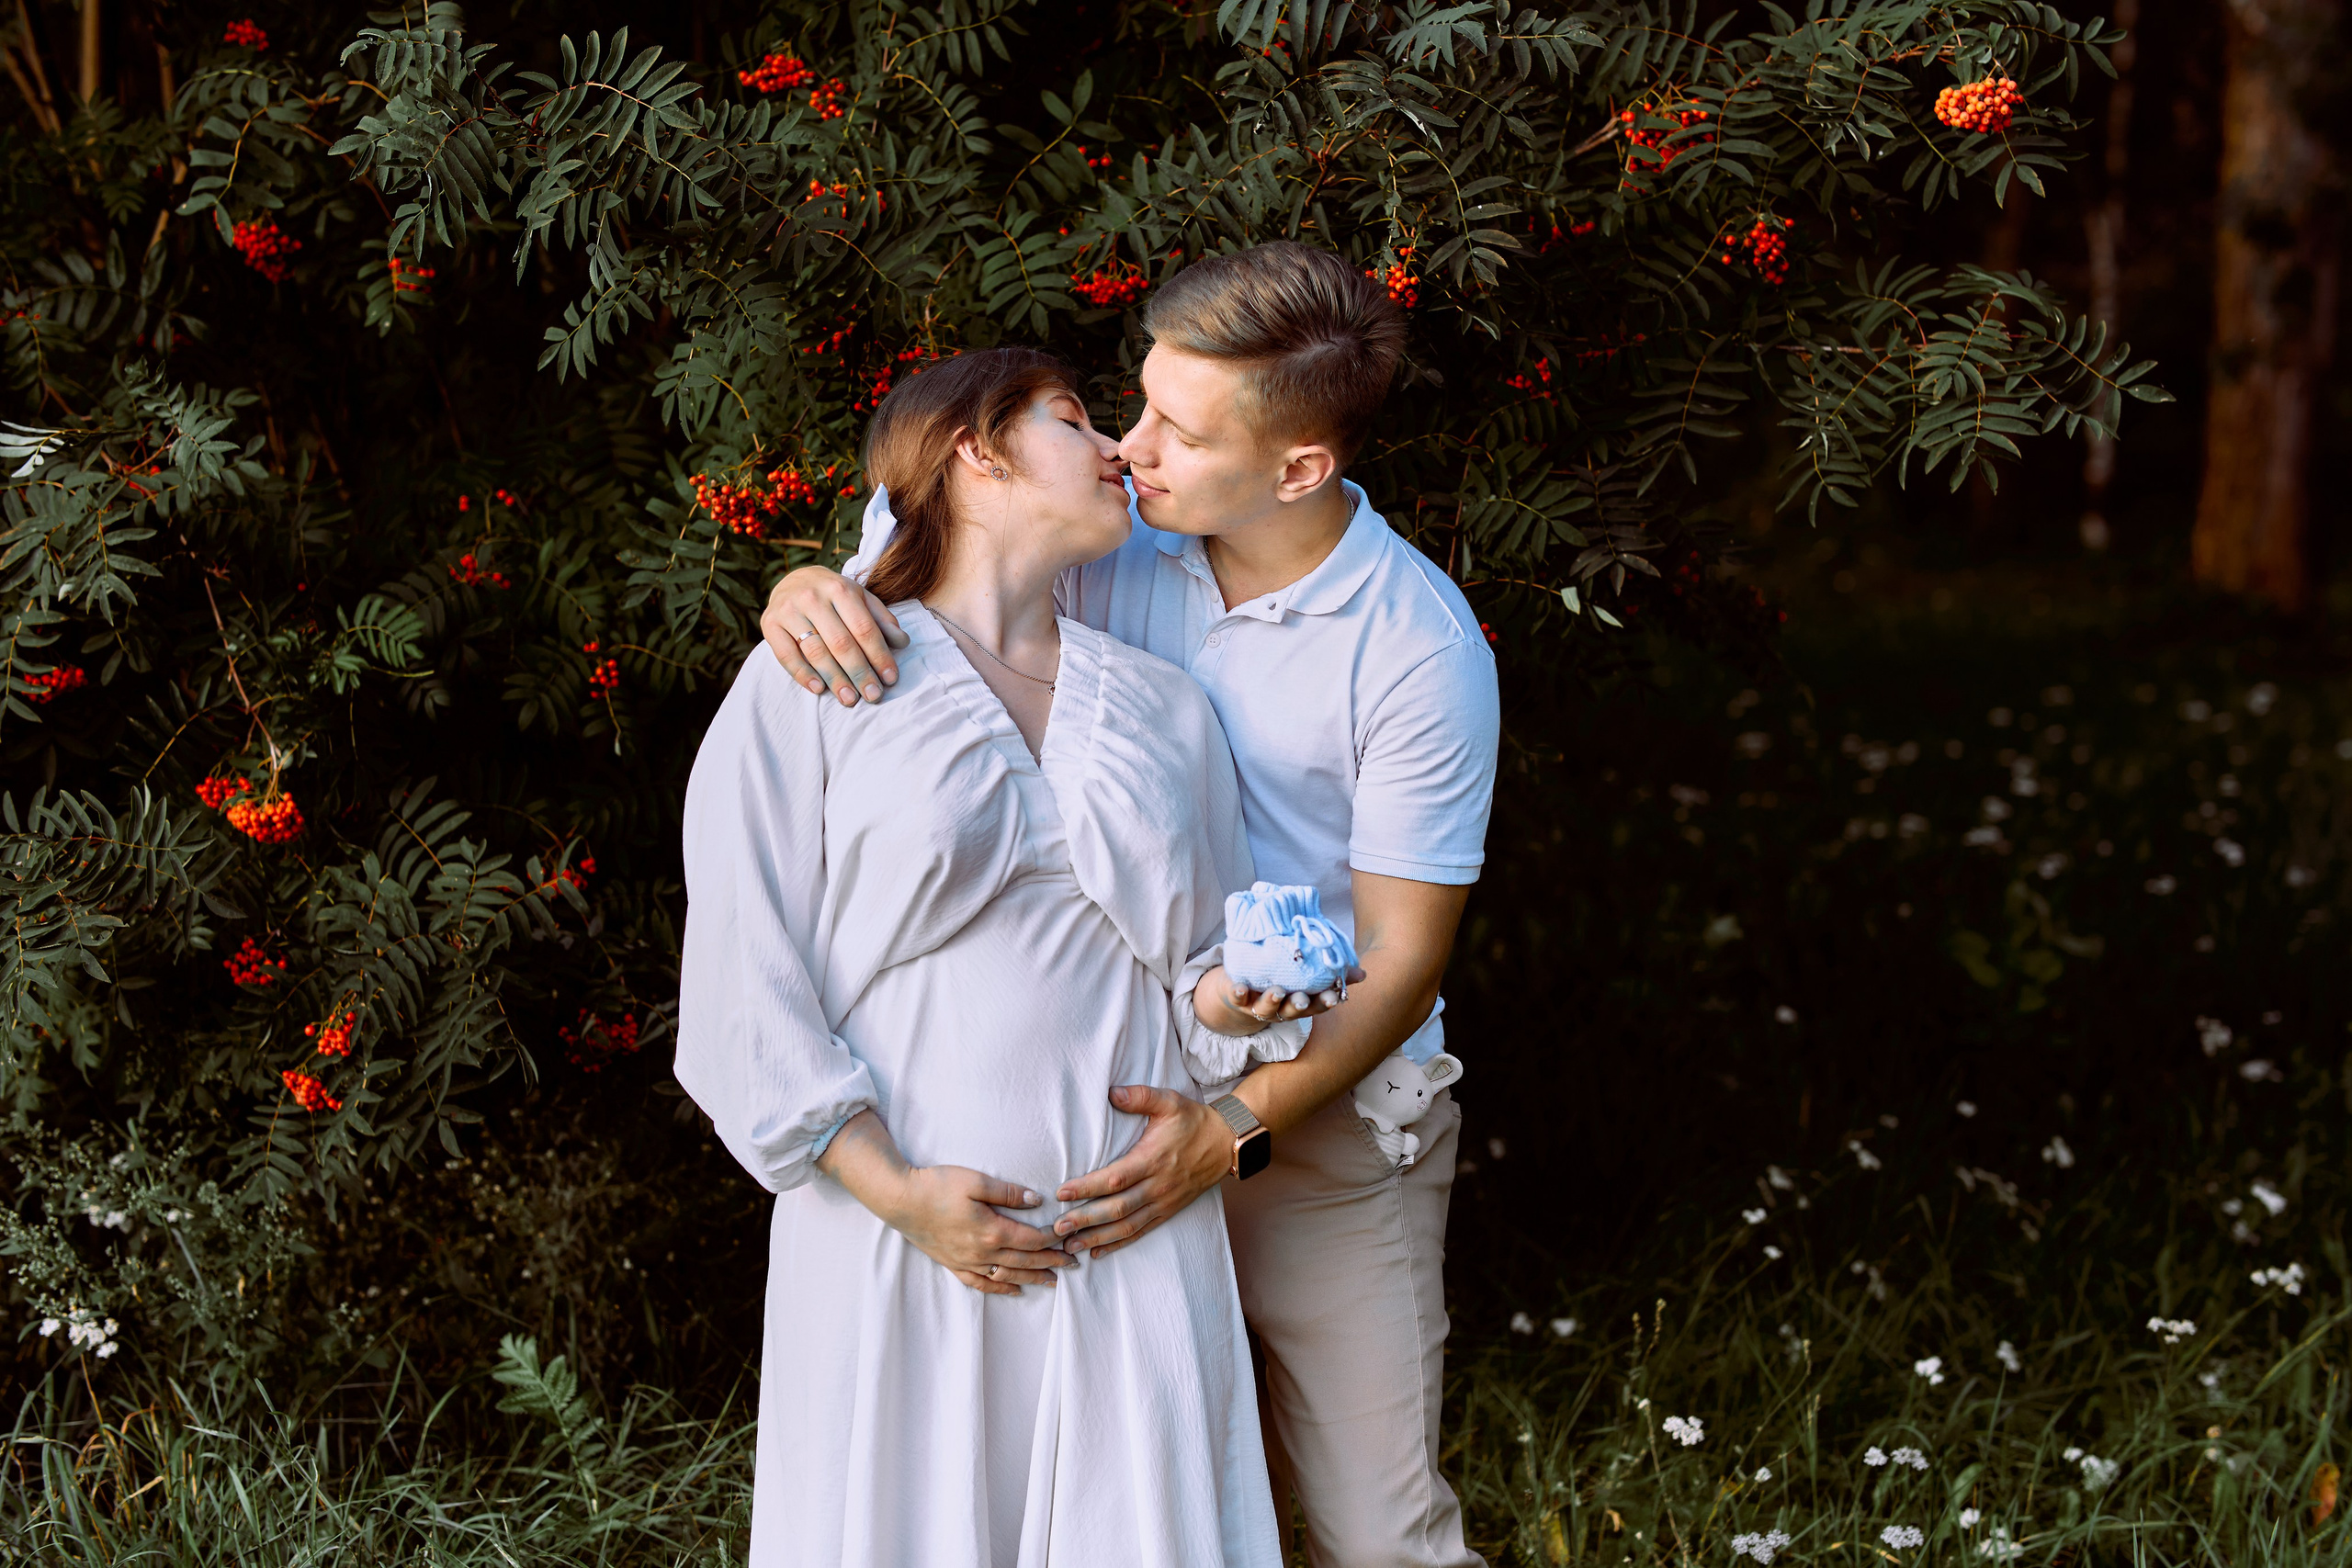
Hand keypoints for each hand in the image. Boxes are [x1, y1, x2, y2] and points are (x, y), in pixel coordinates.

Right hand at [760, 566, 908, 707]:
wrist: (794, 579)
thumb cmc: (834, 595)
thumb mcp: (860, 598)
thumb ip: (881, 619)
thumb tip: (902, 642)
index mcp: (840, 588)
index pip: (864, 628)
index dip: (879, 655)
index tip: (890, 678)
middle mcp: (813, 597)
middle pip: (841, 642)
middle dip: (860, 672)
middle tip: (872, 696)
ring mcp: (788, 610)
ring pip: (815, 650)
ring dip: (834, 678)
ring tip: (849, 699)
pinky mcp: (769, 623)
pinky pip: (786, 655)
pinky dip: (802, 674)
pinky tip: (819, 689)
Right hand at [876, 1164, 1075, 1295]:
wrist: (900, 1201)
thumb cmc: (937, 1186)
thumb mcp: (976, 1181)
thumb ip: (1008, 1193)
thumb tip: (1036, 1200)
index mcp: (991, 1230)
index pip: (1031, 1240)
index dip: (1053, 1239)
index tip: (1070, 1236)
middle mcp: (982, 1252)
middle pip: (1024, 1261)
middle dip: (1051, 1262)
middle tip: (1073, 1264)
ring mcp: (967, 1261)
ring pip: (1007, 1276)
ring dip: (1032, 1278)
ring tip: (1052, 1281)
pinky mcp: (953, 1264)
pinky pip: (981, 1283)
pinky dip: (1000, 1288)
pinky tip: (1013, 1290)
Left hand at [1052, 1086, 1233, 1258]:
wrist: (1226, 1143)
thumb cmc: (1193, 1120)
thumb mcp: (1169, 1101)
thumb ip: (1140, 1096)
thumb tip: (1111, 1093)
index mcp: (1153, 1159)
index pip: (1115, 1179)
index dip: (1087, 1188)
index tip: (1062, 1193)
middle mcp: (1157, 1186)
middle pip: (1117, 1209)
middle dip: (1085, 1219)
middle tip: (1057, 1228)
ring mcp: (1163, 1202)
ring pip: (1127, 1226)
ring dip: (1097, 1238)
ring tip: (1070, 1245)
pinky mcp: (1168, 1211)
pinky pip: (1141, 1232)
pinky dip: (1119, 1244)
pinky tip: (1098, 1252)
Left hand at [1191, 963, 1366, 1035]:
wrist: (1240, 989)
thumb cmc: (1280, 980)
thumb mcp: (1306, 978)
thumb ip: (1333, 975)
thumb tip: (1362, 974)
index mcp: (1300, 1002)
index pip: (1316, 1005)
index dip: (1324, 1003)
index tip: (1333, 998)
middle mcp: (1281, 1008)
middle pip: (1291, 1010)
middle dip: (1297, 1005)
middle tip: (1302, 998)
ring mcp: (1258, 1005)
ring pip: (1266, 1008)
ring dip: (1271, 1001)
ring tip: (1276, 992)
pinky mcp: (1238, 997)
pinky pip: (1237, 998)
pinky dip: (1238, 993)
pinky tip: (1239, 988)